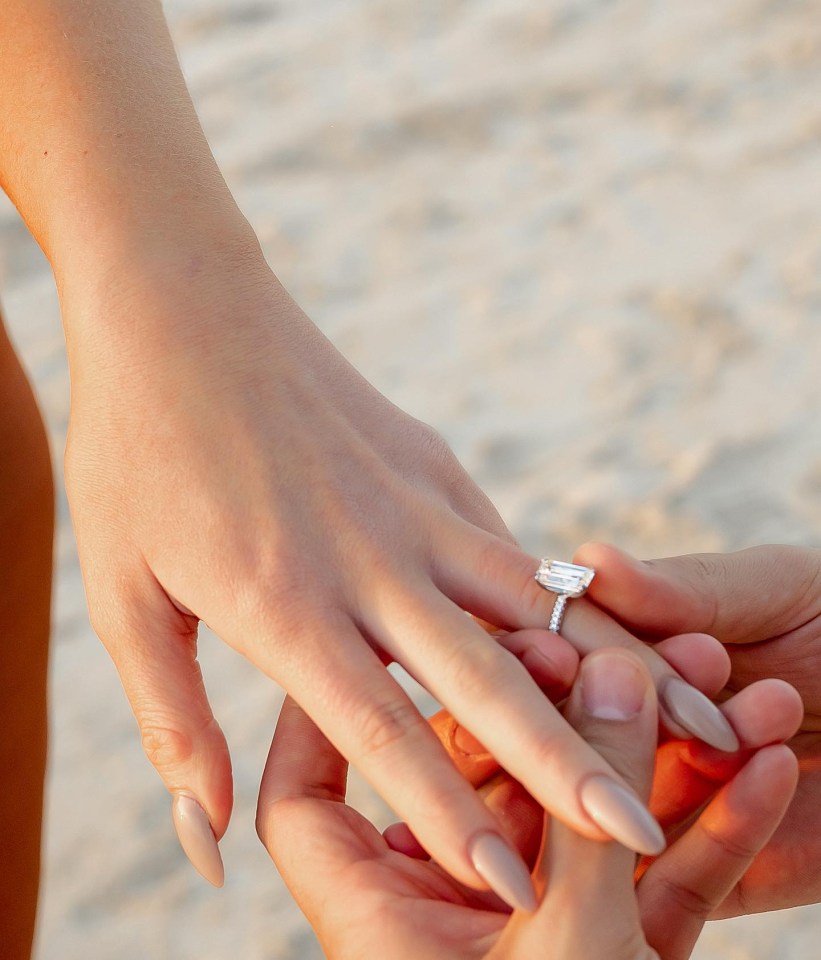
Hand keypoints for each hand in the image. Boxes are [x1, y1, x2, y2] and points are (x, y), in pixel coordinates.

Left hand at [61, 224, 737, 895]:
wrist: (180, 304)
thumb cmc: (138, 449)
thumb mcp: (120, 592)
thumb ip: (172, 718)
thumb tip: (207, 841)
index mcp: (282, 600)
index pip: (383, 729)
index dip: (451, 814)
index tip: (513, 883)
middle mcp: (370, 557)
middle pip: (487, 676)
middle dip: (568, 764)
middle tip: (637, 834)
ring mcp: (414, 503)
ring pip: (533, 601)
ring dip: (610, 669)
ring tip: (686, 717)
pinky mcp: (435, 462)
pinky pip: (509, 546)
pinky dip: (564, 600)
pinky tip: (608, 638)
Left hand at [257, 649, 797, 959]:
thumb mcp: (572, 953)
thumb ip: (583, 817)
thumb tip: (608, 678)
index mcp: (384, 923)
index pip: (309, 796)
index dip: (330, 715)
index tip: (373, 642)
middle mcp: (450, 917)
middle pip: (472, 782)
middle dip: (544, 711)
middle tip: (590, 646)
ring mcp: (536, 930)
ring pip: (579, 819)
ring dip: (657, 762)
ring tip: (725, 697)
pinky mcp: (616, 954)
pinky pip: (649, 878)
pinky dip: (708, 832)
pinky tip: (766, 774)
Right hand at [575, 542, 820, 913]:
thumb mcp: (774, 590)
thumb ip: (680, 588)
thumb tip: (585, 559)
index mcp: (620, 658)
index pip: (547, 660)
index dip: (545, 651)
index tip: (563, 640)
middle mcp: (625, 735)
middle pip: (564, 739)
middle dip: (604, 708)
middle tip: (686, 669)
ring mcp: (662, 806)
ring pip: (615, 808)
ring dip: (678, 758)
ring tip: (765, 711)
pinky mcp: (714, 877)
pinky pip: (693, 871)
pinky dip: (730, 820)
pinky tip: (781, 760)